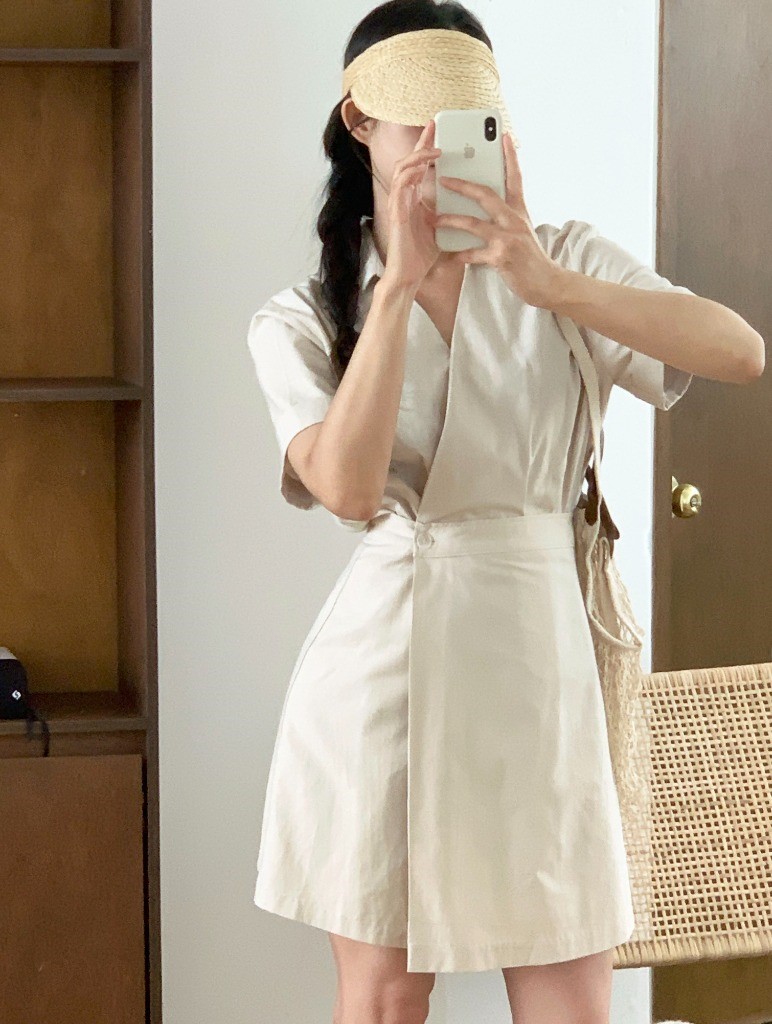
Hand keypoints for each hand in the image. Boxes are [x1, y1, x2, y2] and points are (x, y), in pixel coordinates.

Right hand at [381, 119, 442, 290]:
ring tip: (435, 146)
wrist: (410, 275)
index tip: (440, 133)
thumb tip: (467, 200)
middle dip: (422, 141)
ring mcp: (399, 203)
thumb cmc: (423, 254)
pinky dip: (412, 172)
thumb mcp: (440, 225)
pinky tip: (424, 166)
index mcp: (415, 199)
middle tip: (434, 125)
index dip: (428, 148)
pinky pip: (401, 184)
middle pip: (411, 161)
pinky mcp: (396, 211)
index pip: (421, 167)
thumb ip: (447, 209)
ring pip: (403, 167)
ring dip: (418, 154)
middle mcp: (405, 197)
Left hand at [433, 132, 563, 307]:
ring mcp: (508, 238)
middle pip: (486, 195)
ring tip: (434, 218)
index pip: (515, 177)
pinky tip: (450, 254)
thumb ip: (506, 216)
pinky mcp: (501, 258)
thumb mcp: (522, 230)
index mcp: (519, 211)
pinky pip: (473, 253)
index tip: (504, 136)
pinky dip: (460, 254)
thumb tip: (486, 204)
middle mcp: (514, 220)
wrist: (545, 283)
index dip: (510, 156)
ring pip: (474, 223)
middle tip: (443, 178)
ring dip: (451, 220)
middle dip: (462, 185)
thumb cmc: (530, 257)